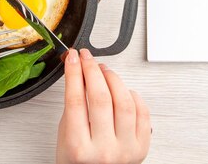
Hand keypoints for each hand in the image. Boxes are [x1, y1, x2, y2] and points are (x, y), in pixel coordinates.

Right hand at [57, 49, 150, 163]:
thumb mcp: (65, 138)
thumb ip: (73, 109)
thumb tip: (79, 74)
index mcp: (79, 148)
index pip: (76, 99)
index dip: (74, 72)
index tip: (72, 58)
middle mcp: (104, 150)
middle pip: (100, 97)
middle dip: (92, 69)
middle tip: (87, 58)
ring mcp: (126, 149)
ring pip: (124, 101)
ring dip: (113, 79)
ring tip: (104, 70)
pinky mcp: (141, 147)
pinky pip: (142, 112)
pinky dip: (132, 96)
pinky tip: (123, 90)